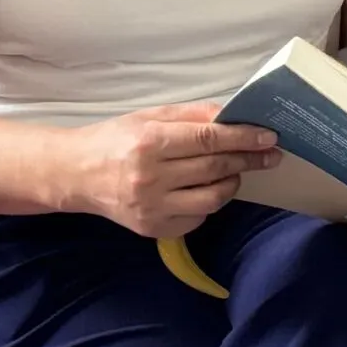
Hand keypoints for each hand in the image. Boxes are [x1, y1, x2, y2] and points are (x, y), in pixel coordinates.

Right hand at [59, 103, 280, 238]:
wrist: (76, 174)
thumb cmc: (115, 139)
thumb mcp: (150, 116)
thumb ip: (192, 115)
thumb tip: (232, 116)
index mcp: (149, 143)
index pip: (208, 139)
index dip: (243, 138)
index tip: (268, 136)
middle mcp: (150, 178)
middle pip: (214, 168)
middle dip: (248, 159)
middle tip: (270, 153)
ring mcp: (151, 209)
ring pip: (212, 198)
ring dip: (232, 182)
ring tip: (235, 170)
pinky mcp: (153, 230)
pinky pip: (198, 217)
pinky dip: (210, 202)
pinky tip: (206, 188)